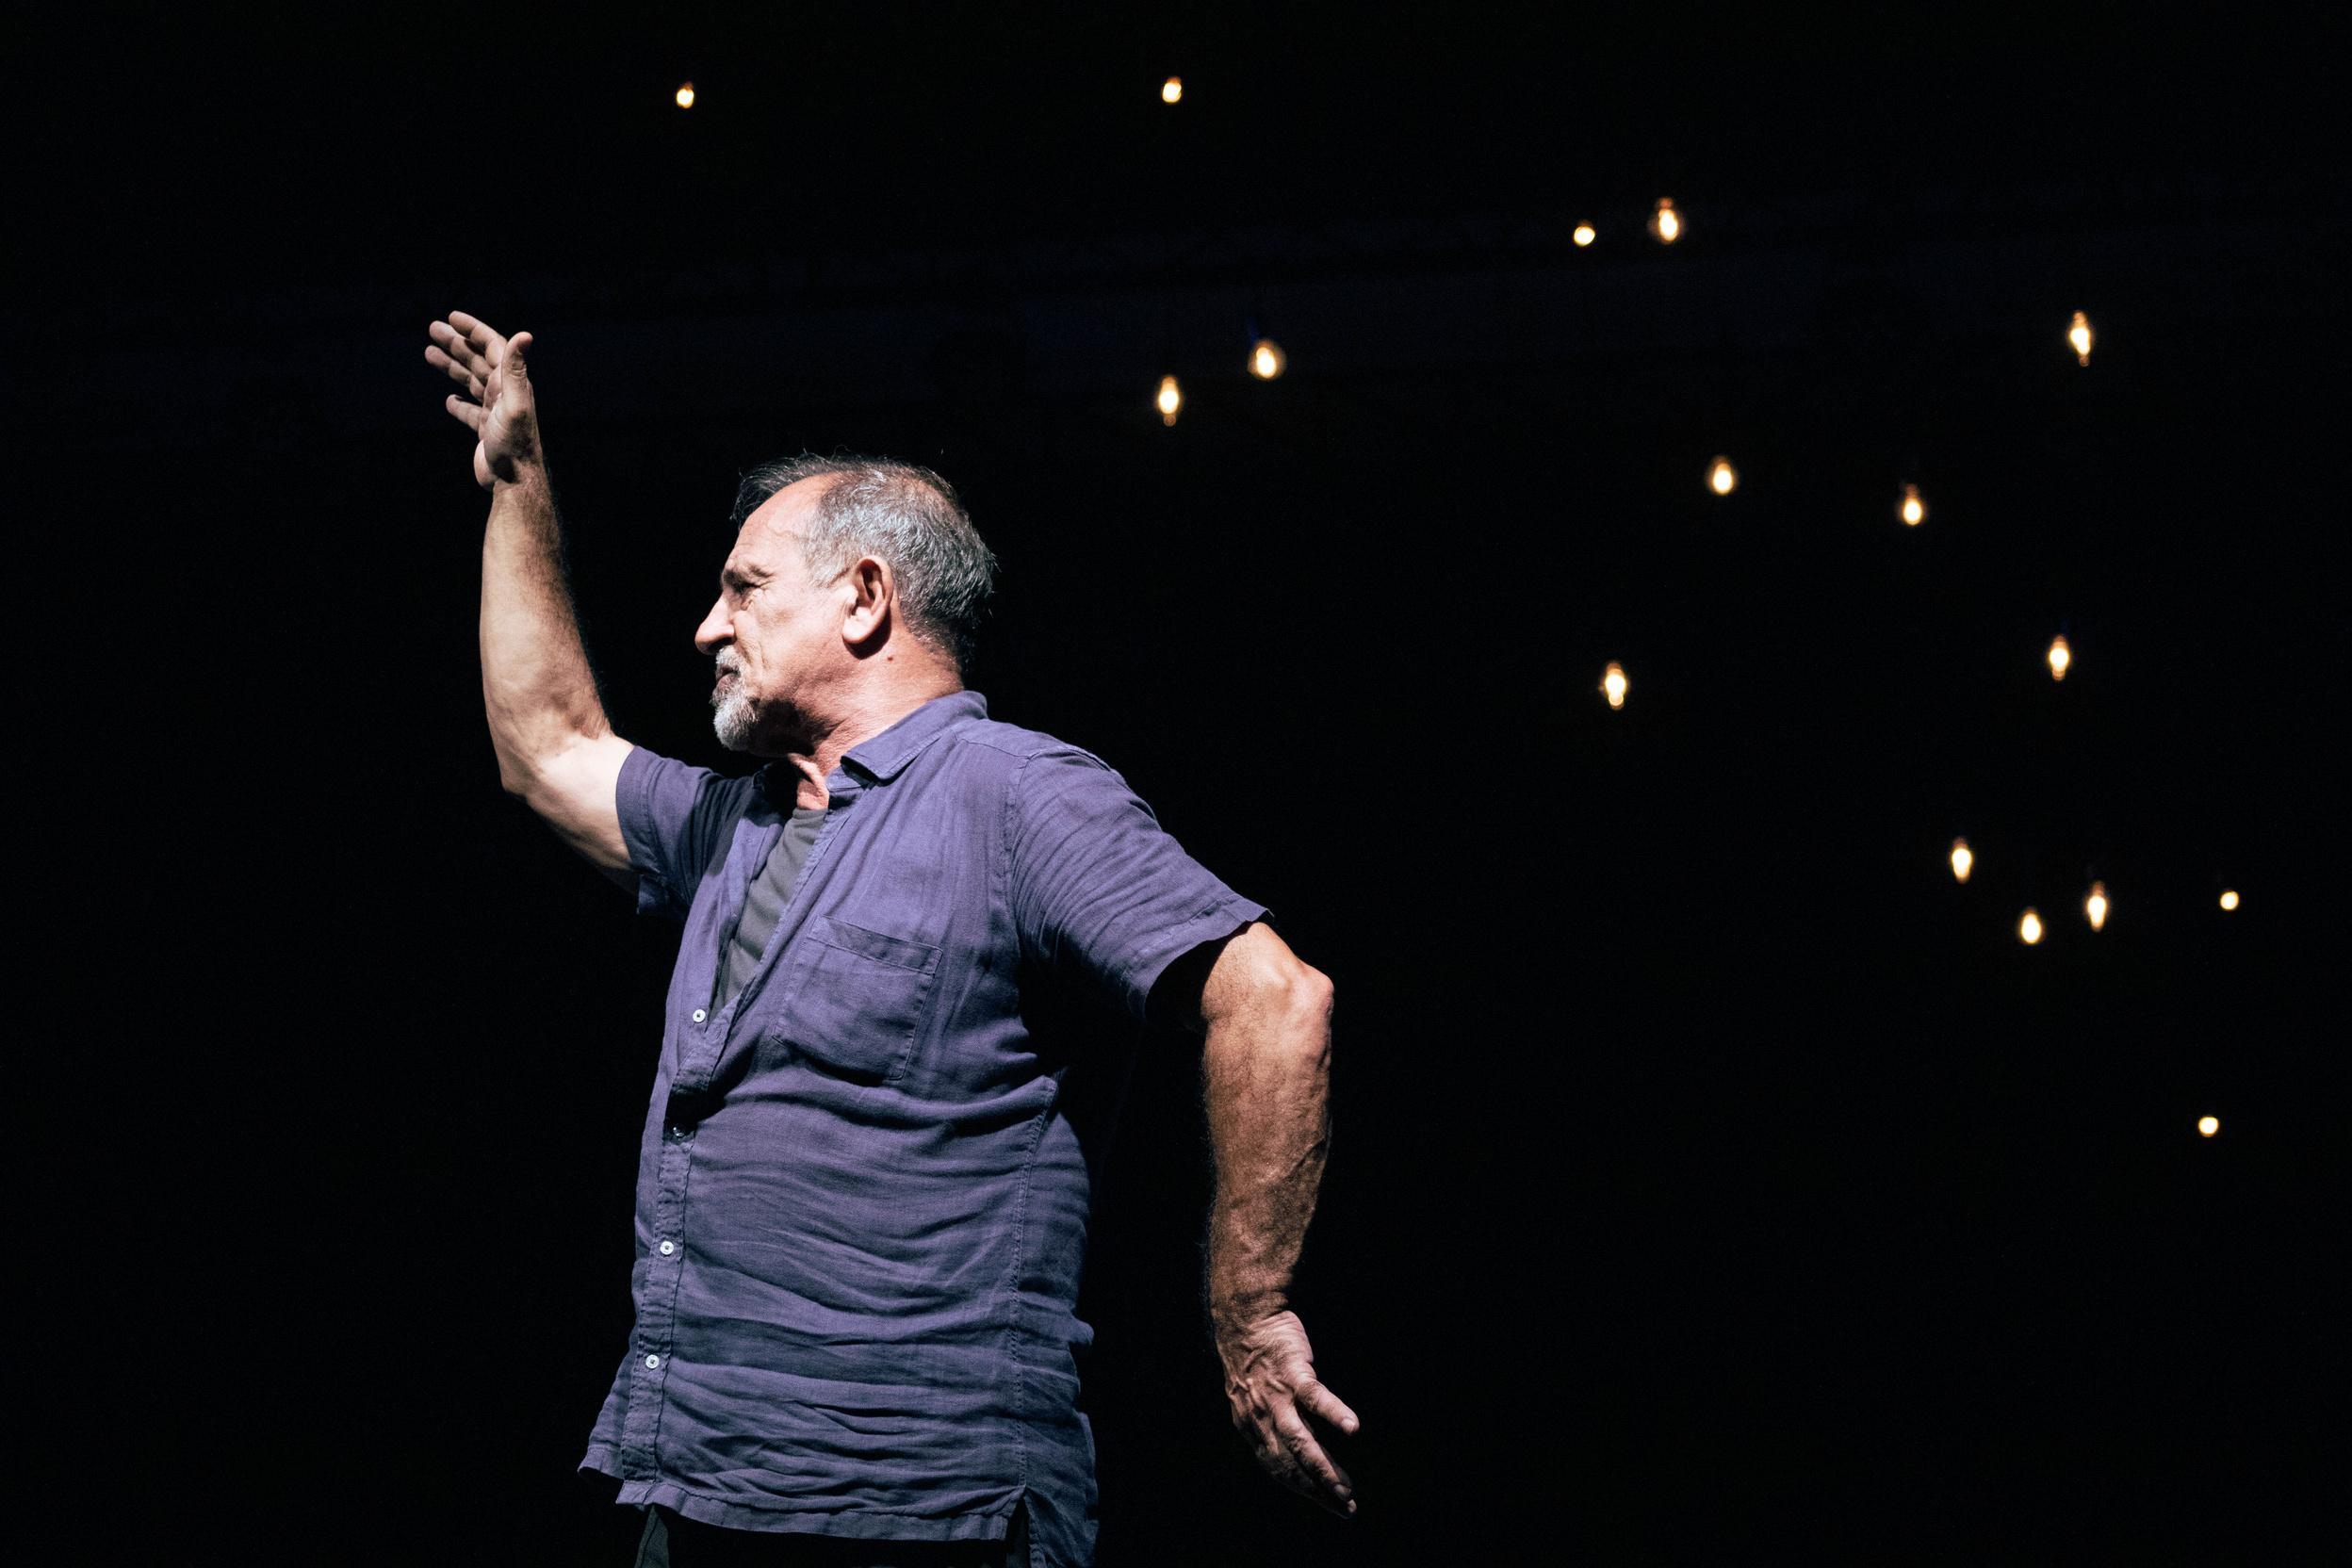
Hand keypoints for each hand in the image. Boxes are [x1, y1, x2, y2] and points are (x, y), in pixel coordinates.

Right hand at [424, 310, 540, 489]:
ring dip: (452, 366)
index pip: (492, 347)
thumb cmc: (514, 443)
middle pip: (478, 360)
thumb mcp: (514, 403)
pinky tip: (449, 400)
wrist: (514, 480)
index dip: (473, 330)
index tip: (452, 317)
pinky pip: (470, 411)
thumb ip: (516, 369)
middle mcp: (504, 393)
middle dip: (456, 343)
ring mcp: (494, 411)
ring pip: (471, 382)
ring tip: (429, 353)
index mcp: (510, 383)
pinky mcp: (486, 430)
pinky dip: (459, 403)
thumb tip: (525, 334)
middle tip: (432, 329)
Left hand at [1214, 1308, 1358, 1516]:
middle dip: (1318, 1491)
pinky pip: (1314, 1398)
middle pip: (1291, 1465)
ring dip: (1323, 1468)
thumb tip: (1286, 1450)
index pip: (1280, 1470)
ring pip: (1300, 1442)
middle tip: (1346, 1509)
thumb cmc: (1255, 1358)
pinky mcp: (1292, 1373)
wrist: (1245, 1318)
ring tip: (1345, 1489)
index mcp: (1253, 1429)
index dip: (1305, 1490)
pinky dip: (1333, 1414)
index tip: (1331, 1505)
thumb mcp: (1252, 1399)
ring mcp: (1277, 1397)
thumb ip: (1267, 1425)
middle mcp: (1262, 1419)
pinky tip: (1353, 1429)